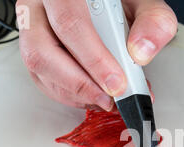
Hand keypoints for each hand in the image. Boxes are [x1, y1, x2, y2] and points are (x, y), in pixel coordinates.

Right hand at [16, 0, 176, 109]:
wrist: (107, 5)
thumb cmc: (119, 2)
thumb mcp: (143, 4)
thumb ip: (152, 22)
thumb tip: (141, 52)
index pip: (70, 23)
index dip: (94, 60)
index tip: (117, 82)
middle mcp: (40, 7)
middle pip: (43, 52)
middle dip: (81, 85)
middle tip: (110, 98)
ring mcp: (32, 28)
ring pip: (39, 68)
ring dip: (75, 93)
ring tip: (106, 100)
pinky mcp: (34, 49)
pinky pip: (41, 78)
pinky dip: (69, 94)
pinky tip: (93, 95)